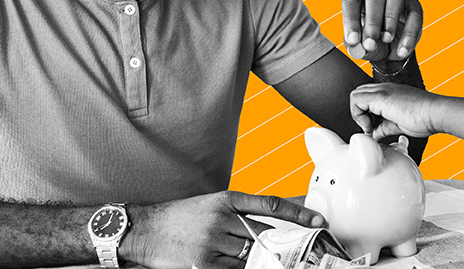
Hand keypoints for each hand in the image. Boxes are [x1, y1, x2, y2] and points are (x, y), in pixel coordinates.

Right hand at [123, 191, 323, 268]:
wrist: (145, 229)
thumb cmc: (182, 218)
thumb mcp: (212, 206)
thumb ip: (241, 215)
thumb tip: (274, 228)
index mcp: (227, 200)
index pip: (272, 205)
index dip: (299, 212)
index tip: (318, 219)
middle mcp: (222, 219)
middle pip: (265, 235)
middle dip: (282, 245)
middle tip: (300, 251)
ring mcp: (213, 242)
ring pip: (252, 256)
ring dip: (260, 261)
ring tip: (266, 260)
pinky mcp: (203, 264)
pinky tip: (241, 266)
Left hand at [342, 0, 422, 61]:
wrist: (388, 49)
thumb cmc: (368, 40)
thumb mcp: (359, 45)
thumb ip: (356, 44)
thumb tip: (356, 45)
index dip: (351, 19)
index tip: (353, 40)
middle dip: (372, 21)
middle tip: (370, 44)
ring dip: (391, 18)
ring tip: (386, 39)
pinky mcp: (413, 5)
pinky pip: (415, 14)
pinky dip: (409, 34)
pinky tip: (402, 51)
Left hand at [350, 83, 441, 139]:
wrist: (435, 113)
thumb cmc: (424, 119)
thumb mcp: (399, 124)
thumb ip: (384, 128)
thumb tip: (374, 135)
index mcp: (390, 92)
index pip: (367, 97)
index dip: (365, 113)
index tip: (374, 127)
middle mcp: (384, 88)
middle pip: (359, 94)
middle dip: (360, 113)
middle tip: (371, 127)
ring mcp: (382, 89)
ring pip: (355, 95)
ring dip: (358, 113)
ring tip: (371, 127)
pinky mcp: (380, 95)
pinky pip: (356, 100)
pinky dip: (358, 115)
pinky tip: (371, 126)